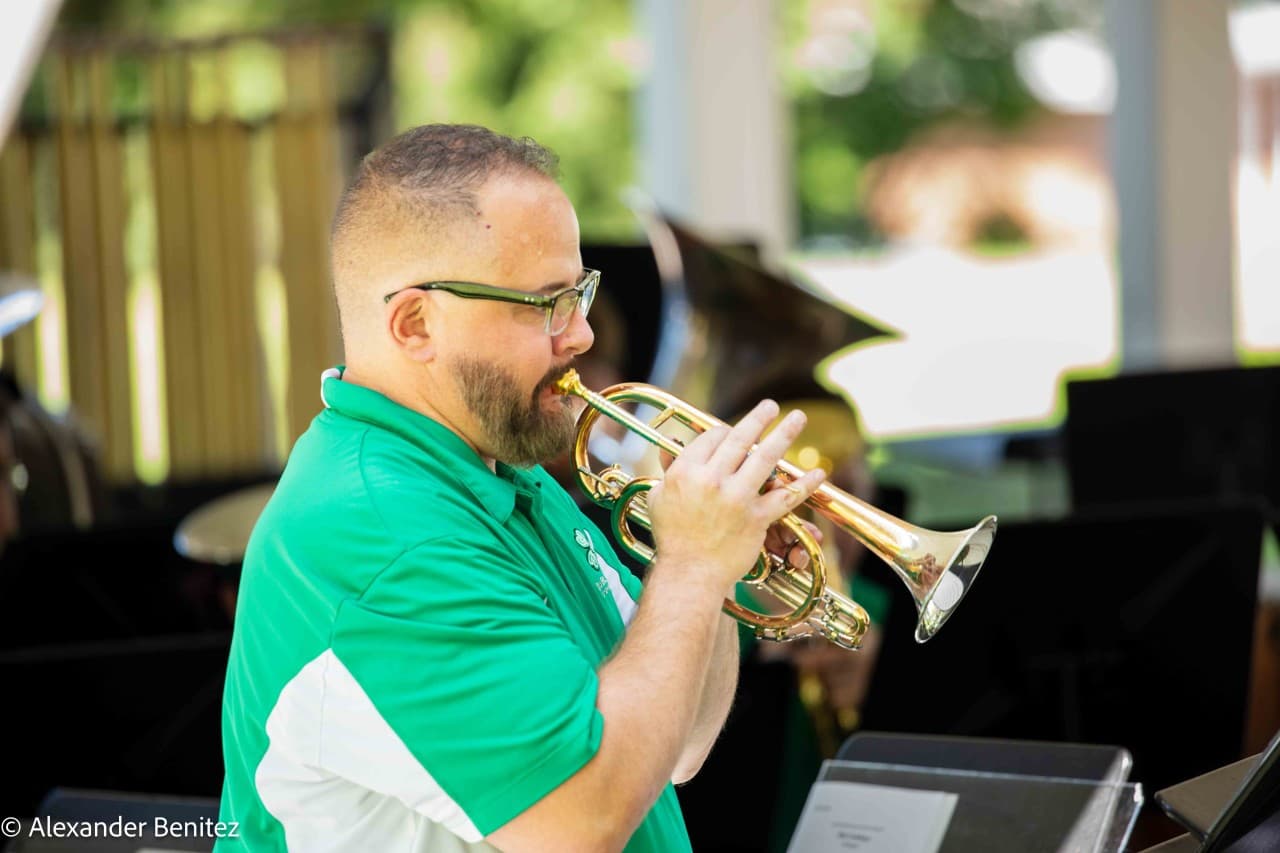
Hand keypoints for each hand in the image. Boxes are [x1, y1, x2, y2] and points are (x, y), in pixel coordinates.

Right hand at [646, 401, 825, 597]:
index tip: (731, 432)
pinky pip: (785, 497)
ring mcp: (736, 498)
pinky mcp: (756, 518)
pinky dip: (804, 485)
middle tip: (771, 405)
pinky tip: (819, 472)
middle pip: (739, 438)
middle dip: (759, 417)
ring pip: (765, 458)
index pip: (711, 438)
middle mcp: (711, 480)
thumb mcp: (658, 497)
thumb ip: (668, 470)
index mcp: (686, 472)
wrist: (690, 573)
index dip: (723, 431)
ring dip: (784, 434)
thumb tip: (668, 445)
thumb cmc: (672, 537)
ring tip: (797, 418)